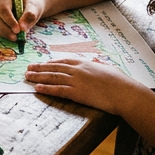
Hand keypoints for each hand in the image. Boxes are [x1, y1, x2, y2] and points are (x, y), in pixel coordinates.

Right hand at [0, 0, 46, 40]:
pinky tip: (12, 37)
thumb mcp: (34, 7)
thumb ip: (29, 16)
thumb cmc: (32, 4)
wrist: (31, 6)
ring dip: (4, 33)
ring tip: (15, 38)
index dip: (9, 20)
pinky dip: (4, 34)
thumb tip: (22, 28)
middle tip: (15, 37)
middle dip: (5, 29)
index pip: (4, 9)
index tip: (18, 30)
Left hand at [23, 58, 145, 114]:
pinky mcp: (77, 93)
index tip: (42, 63)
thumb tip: (95, 63)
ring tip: (27, 77)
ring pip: (53, 77)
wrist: (126, 93)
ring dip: (38, 77)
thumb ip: (98, 66)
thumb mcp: (108, 69)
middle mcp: (78, 70)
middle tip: (28, 68)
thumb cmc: (121, 83)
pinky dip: (46, 89)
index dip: (51, 62)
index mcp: (85, 63)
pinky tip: (37, 88)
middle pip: (54, 68)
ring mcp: (77, 81)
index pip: (63, 61)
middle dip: (39, 68)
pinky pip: (58, 90)